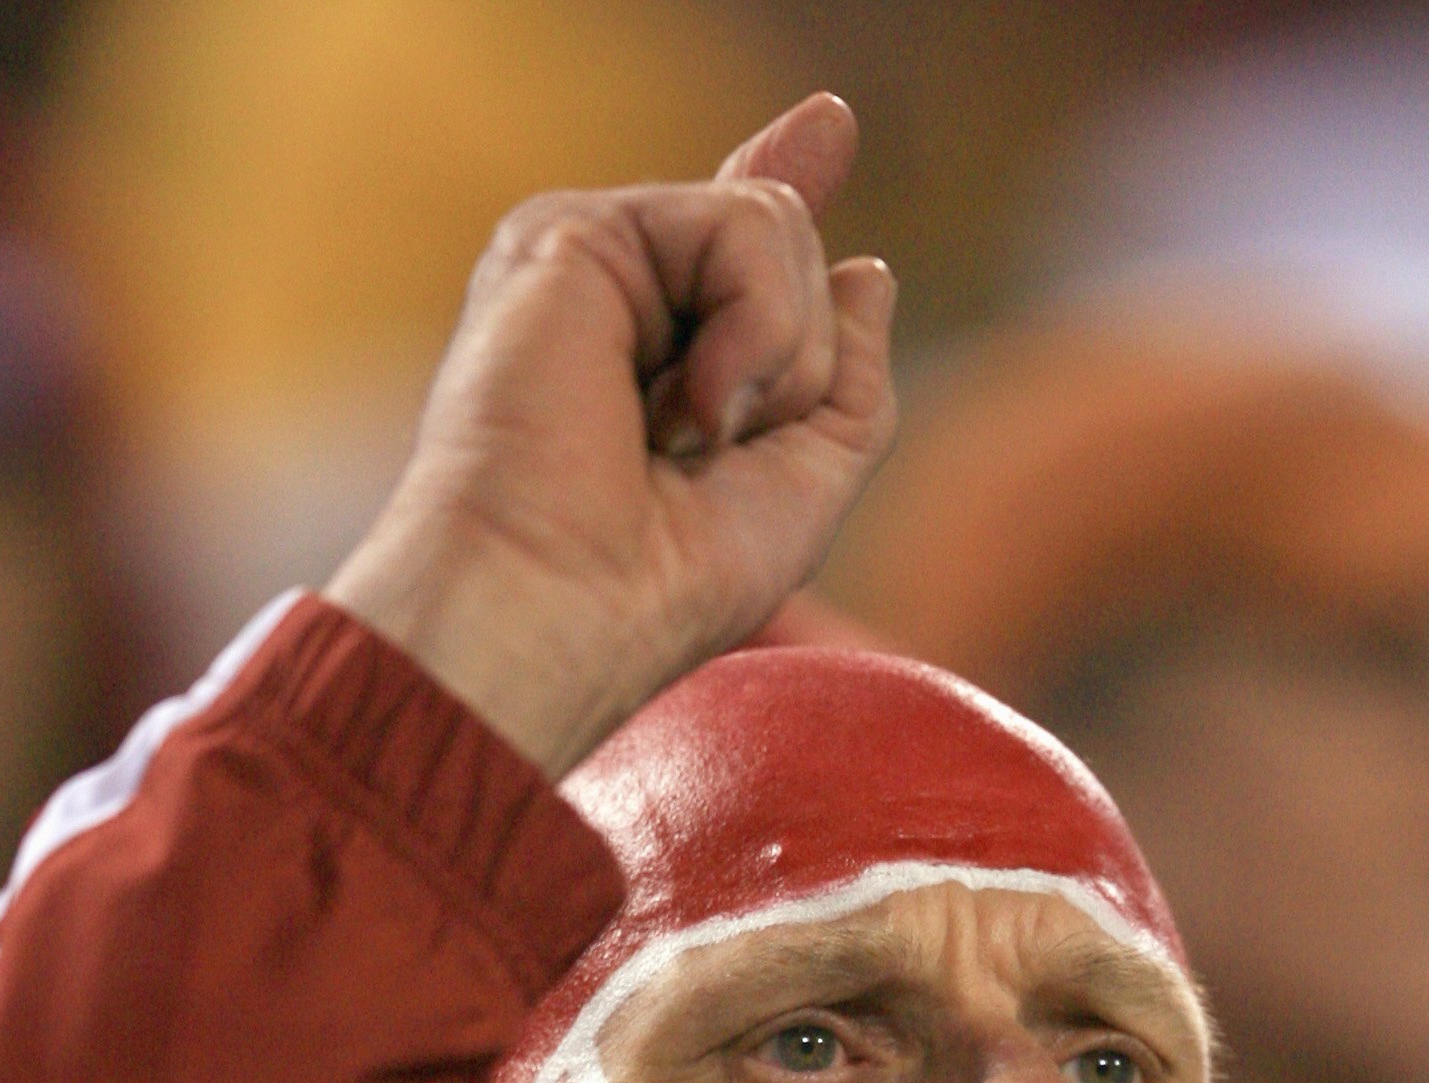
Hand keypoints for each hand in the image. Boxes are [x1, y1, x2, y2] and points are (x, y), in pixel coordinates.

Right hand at [329, 93, 895, 775]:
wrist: (558, 611)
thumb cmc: (661, 586)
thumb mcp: (804, 490)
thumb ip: (849, 381)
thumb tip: (871, 269)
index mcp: (656, 353)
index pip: (739, 246)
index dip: (786, 182)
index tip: (830, 126)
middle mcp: (618, 293)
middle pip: (788, 245)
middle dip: (798, 366)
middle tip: (706, 460)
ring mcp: (593, 256)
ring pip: (778, 225)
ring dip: (777, 356)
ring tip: (685, 439)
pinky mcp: (572, 231)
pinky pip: (747, 225)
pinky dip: (755, 328)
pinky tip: (685, 406)